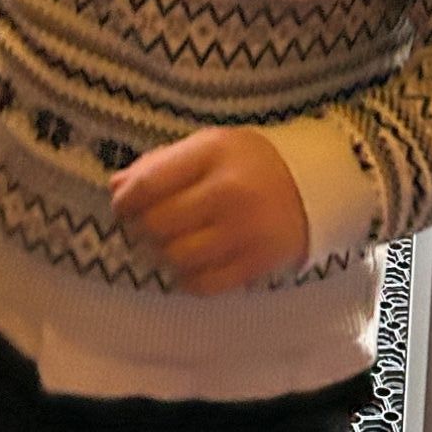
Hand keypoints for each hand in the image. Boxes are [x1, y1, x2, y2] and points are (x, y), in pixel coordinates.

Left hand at [110, 128, 309, 294]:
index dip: (125, 201)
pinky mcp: (257, 263)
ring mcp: (244, 231)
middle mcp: (228, 192)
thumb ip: (160, 163)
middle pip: (158, 224)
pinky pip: (203, 284)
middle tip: (144, 227)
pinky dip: (187, 279)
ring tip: (169, 244)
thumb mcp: (208, 147)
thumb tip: (116, 187)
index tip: (122, 207)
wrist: (315, 185)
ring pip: (177, 258)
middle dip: (141, 229)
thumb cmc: (250, 162)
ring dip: (163, 255)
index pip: (150, 183)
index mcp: (213, 153)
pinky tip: (190, 265)